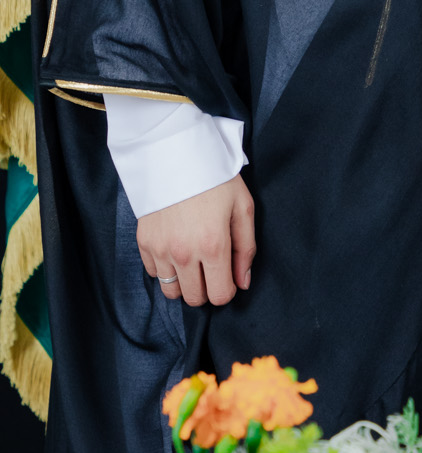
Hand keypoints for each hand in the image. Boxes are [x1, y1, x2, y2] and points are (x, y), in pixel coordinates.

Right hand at [137, 176, 254, 307]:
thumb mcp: (242, 207)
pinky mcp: (143, 242)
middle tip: (212, 268)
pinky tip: (175, 249)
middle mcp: (184, 253)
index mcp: (213, 245)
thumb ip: (246, 249)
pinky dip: (166, 269)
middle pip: (194, 298)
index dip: (227, 289)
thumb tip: (242, 282)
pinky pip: (154, 274)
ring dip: (184, 282)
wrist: (175, 153)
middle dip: (207, 289)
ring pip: (171, 292)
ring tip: (193, 261)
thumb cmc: (215, 178)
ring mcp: (160, 249)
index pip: (219, 295)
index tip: (228, 276)